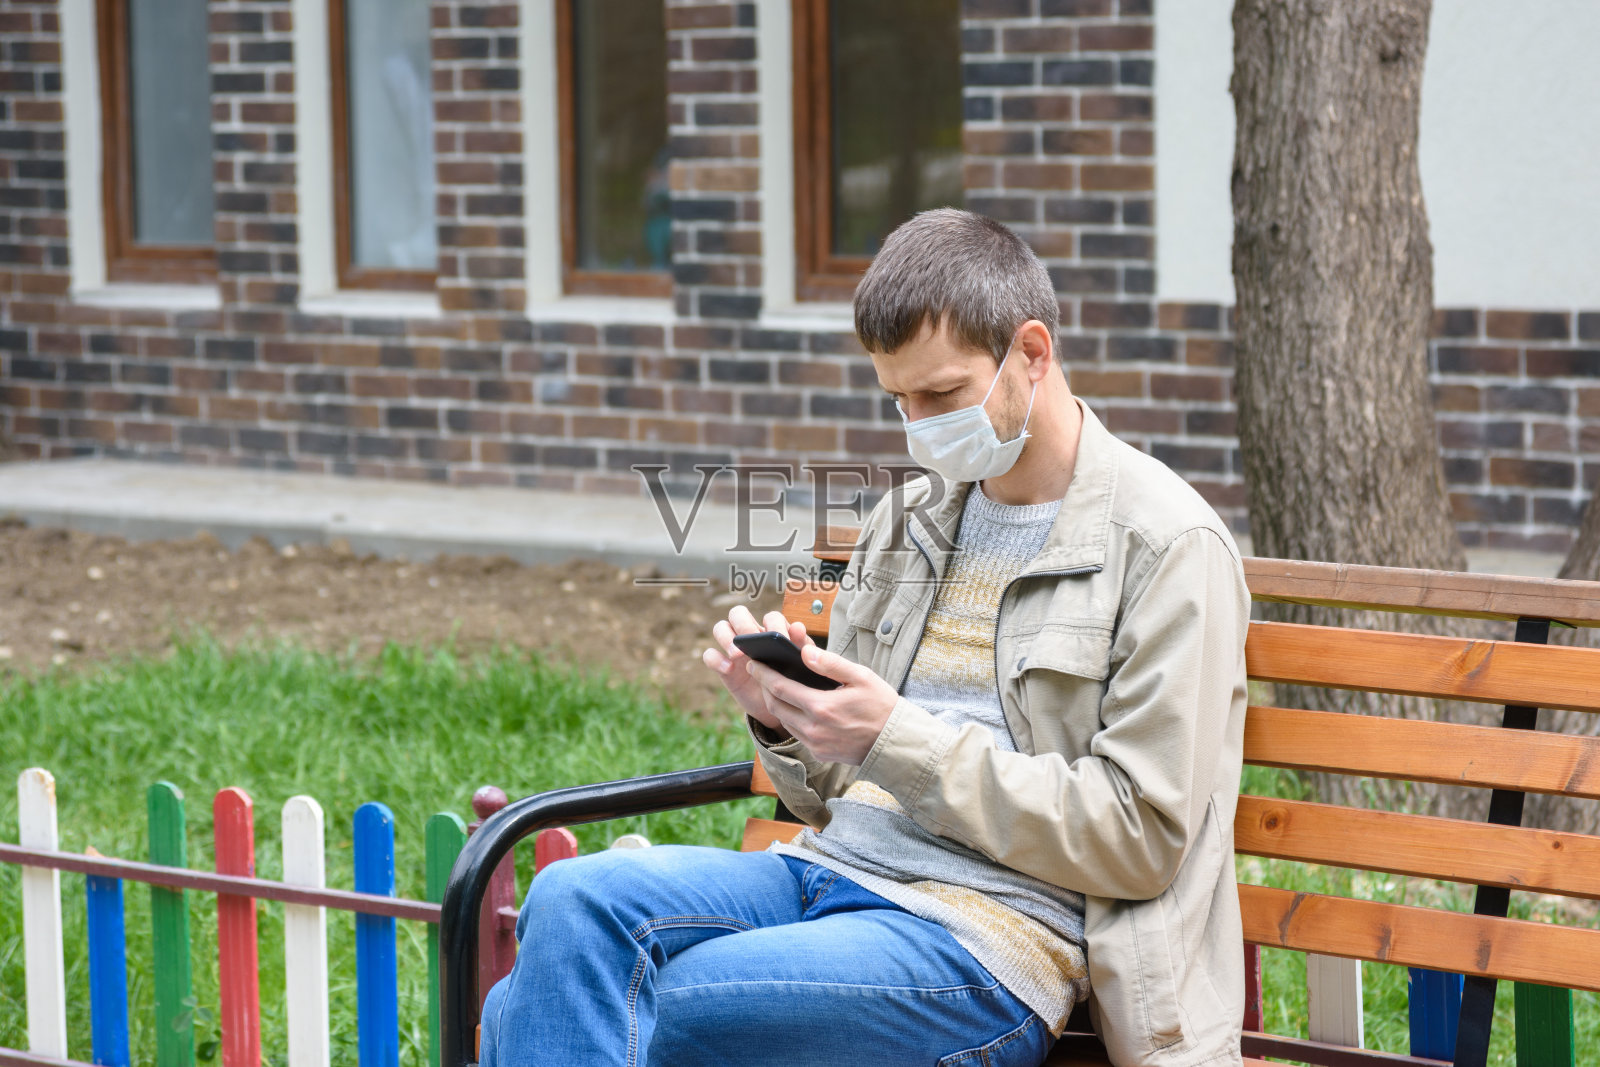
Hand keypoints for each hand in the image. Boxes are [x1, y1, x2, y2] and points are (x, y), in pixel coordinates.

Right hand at [702, 606, 813, 736]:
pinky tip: (729, 669)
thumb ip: (800, 645)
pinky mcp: (723, 666)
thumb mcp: (799, 665)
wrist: (780, 706)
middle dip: (744, 624)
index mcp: (772, 630)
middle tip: (751, 639)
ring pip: (720, 627)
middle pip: (738, 613)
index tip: (781, 639)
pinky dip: (716, 659)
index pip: (770, 616)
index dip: (774, 624)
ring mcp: (733, 649)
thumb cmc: (791, 679)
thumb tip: (797, 627)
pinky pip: (710, 655)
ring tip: (737, 655)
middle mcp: (750, 634)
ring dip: (726, 637)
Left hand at [743, 635, 899, 765]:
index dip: (763, 674)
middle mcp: (813, 729)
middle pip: (775, 706)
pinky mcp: (820, 754)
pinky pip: (797, 733)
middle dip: (764, 688)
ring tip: (776, 686)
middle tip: (761, 672)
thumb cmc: (882, 705)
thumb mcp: (860, 676)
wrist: (896, 742)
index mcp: (821, 707)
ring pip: (784, 721)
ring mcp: (815, 744)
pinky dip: (791, 718)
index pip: (780, 688)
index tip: (753, 662)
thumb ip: (830, 663)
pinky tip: (796, 706)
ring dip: (777, 703)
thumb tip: (804, 651)